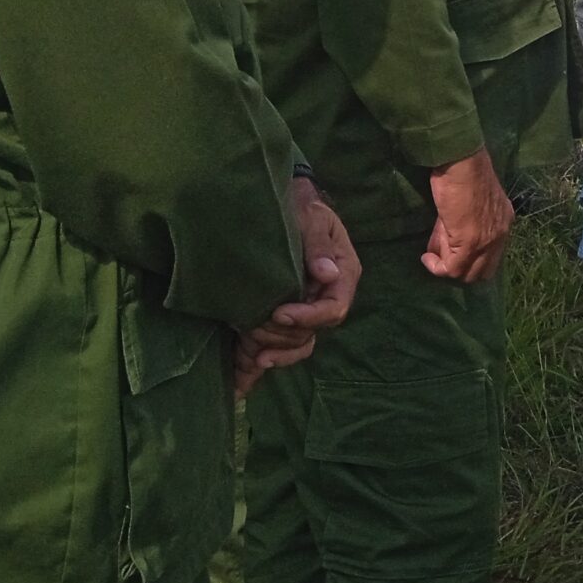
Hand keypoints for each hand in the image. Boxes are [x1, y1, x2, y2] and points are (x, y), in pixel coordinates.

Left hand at [233, 180, 362, 394]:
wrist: (281, 203)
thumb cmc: (301, 205)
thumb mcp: (311, 216)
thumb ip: (317, 243)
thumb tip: (327, 273)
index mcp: (342, 275)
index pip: (333, 309)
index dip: (308, 317)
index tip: (279, 313)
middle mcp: (325, 297)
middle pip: (312, 333)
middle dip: (282, 336)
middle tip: (252, 330)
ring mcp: (305, 309)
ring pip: (297, 345)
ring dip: (274, 354)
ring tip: (250, 357)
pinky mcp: (284, 316)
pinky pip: (278, 346)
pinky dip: (259, 363)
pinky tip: (241, 379)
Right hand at [421, 148, 512, 283]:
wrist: (460, 161)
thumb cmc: (461, 171)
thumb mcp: (466, 202)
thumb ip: (459, 225)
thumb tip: (442, 243)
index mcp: (503, 220)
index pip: (490, 255)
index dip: (468, 257)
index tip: (448, 247)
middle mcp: (500, 233)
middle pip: (482, 271)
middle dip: (459, 268)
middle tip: (440, 253)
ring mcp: (487, 241)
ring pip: (467, 273)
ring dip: (447, 268)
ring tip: (432, 254)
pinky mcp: (470, 243)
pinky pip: (453, 268)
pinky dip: (437, 267)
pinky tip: (426, 257)